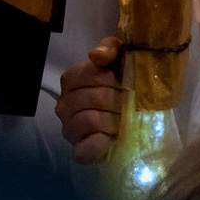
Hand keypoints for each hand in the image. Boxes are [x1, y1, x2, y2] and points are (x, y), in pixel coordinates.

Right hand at [54, 37, 126, 163]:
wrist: (134, 117)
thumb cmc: (123, 83)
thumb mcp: (121, 57)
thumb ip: (110, 48)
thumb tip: (96, 56)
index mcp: (71, 78)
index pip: (94, 75)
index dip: (117, 79)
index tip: (129, 84)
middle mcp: (64, 103)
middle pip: (98, 98)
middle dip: (122, 101)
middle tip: (132, 105)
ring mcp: (69, 128)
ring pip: (92, 120)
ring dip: (116, 121)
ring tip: (126, 121)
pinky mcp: (78, 151)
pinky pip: (86, 148)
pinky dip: (102, 144)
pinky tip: (113, 139)